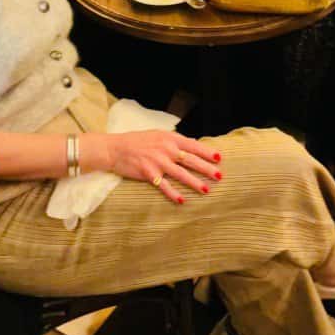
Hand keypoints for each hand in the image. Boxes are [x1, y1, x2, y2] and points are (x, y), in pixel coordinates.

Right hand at [105, 130, 222, 203]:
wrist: (115, 148)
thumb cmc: (137, 141)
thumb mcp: (158, 135)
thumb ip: (174, 141)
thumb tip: (192, 145)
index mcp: (170, 138)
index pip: (193, 145)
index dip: (207, 152)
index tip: (219, 158)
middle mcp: (166, 149)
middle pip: (191, 160)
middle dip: (207, 168)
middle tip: (220, 176)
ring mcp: (158, 162)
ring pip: (181, 174)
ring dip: (195, 182)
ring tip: (206, 190)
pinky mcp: (149, 174)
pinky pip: (164, 186)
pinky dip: (173, 194)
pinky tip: (182, 200)